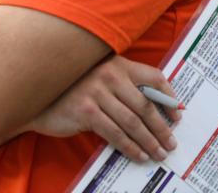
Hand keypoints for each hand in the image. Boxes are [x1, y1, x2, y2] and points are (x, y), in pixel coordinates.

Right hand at [28, 55, 180, 162]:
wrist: (39, 96)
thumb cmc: (73, 89)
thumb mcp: (101, 81)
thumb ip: (123, 88)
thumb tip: (156, 110)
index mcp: (117, 63)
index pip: (154, 76)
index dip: (169, 98)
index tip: (177, 116)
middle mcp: (109, 74)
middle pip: (145, 104)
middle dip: (161, 128)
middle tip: (171, 143)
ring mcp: (97, 92)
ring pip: (132, 122)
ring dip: (149, 141)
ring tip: (158, 153)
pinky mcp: (86, 110)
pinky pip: (115, 133)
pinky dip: (130, 147)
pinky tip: (138, 154)